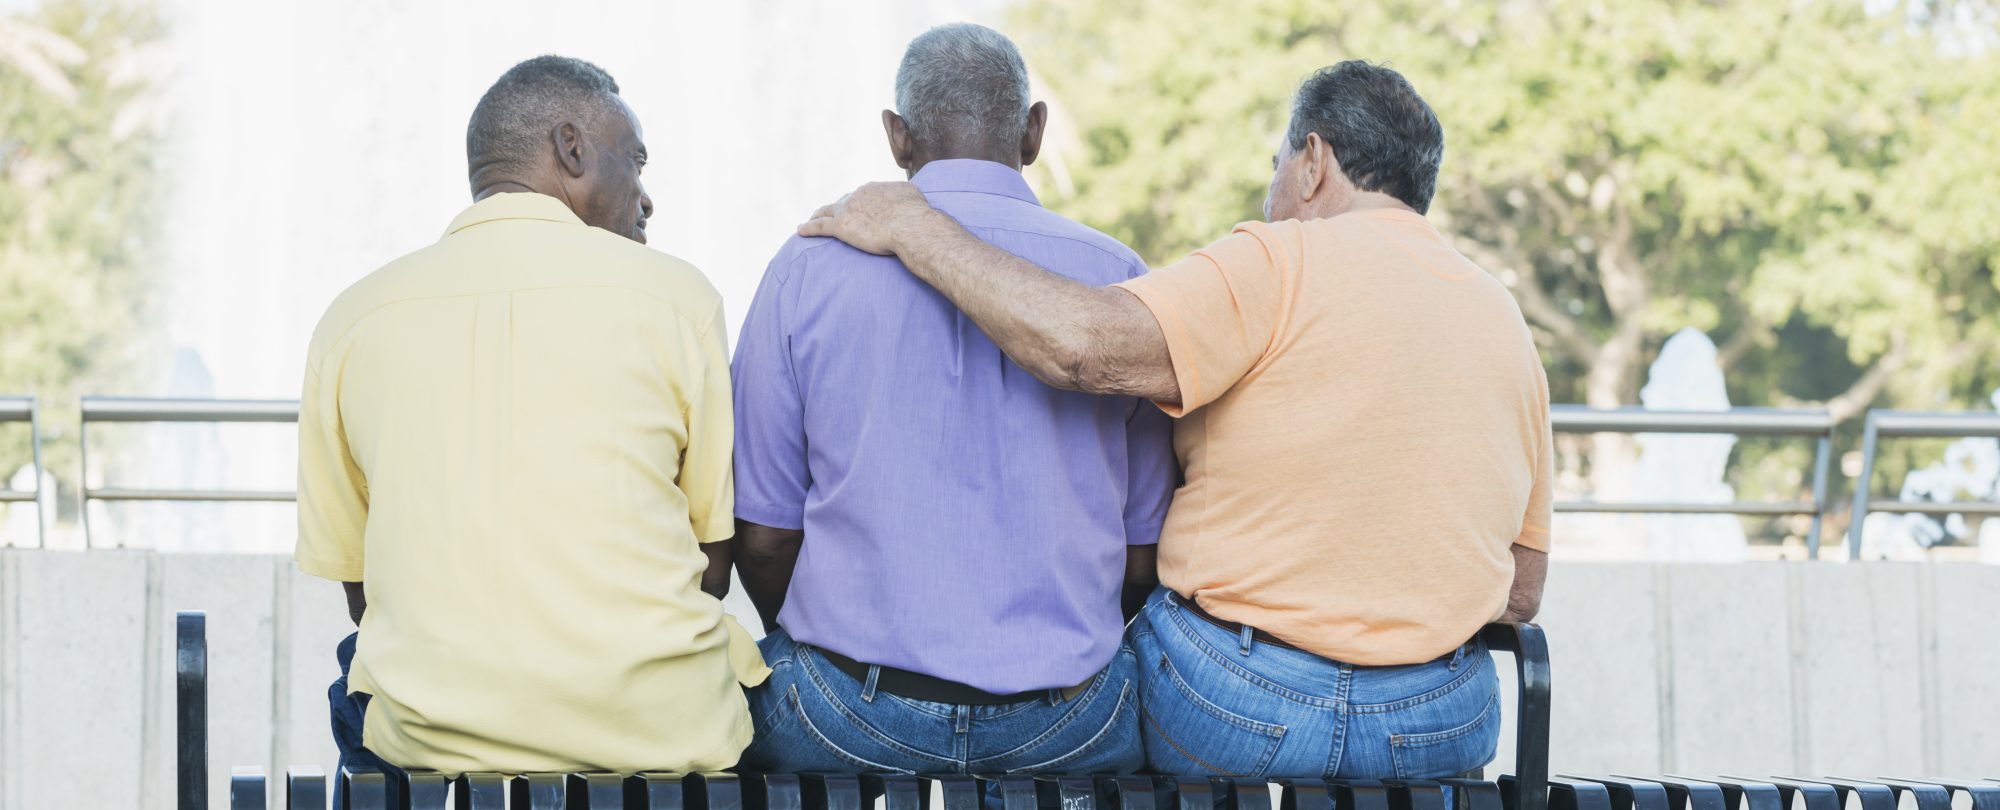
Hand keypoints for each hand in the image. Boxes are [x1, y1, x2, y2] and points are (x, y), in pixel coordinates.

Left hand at [798, 181, 933, 255]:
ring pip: (827, 211)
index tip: (859, 210)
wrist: (910, 225)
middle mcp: (858, 195)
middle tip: (834, 215)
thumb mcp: (913, 196)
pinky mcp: (841, 227)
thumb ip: (905, 195)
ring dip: (818, 215)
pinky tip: (801, 231)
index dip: (859, 203)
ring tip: (812, 220)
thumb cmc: (917, 214)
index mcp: (874, 188)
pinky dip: (809, 228)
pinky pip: (820, 226)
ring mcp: (848, 209)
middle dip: (839, 208)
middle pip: (844, 201)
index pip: (863, 195)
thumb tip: (908, 197)